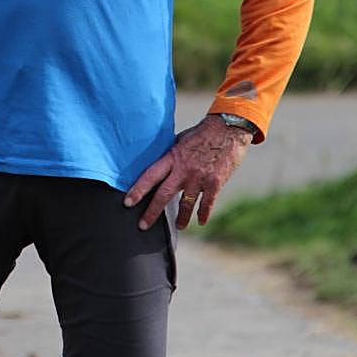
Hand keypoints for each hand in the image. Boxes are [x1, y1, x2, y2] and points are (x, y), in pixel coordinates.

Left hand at [124, 115, 250, 230]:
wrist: (228, 129)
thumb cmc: (202, 134)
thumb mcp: (180, 141)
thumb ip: (171, 156)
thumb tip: (157, 163)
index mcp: (172, 157)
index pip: (150, 176)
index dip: (138, 190)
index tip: (128, 203)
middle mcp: (184, 170)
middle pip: (163, 194)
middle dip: (152, 212)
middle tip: (143, 226)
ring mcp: (199, 178)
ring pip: (186, 204)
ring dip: (181, 219)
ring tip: (179, 227)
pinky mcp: (215, 183)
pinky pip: (207, 204)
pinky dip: (203, 214)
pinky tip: (200, 221)